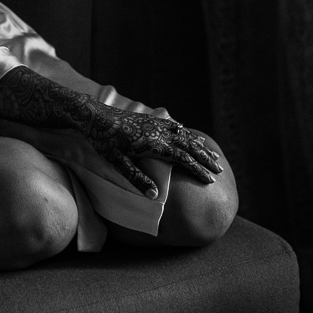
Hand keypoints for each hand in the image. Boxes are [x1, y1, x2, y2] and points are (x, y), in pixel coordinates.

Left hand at [74, 103, 221, 197]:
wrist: (93, 115)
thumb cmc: (103, 141)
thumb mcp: (116, 163)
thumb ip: (136, 179)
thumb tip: (154, 196)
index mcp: (154, 145)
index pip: (183, 159)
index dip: (198, 170)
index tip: (211, 180)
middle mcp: (159, 133)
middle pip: (189, 147)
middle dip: (205, 158)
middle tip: (220, 169)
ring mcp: (156, 124)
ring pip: (184, 136)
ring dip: (199, 146)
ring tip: (212, 154)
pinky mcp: (150, 120)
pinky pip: (174, 126)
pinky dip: (186, 133)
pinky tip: (190, 136)